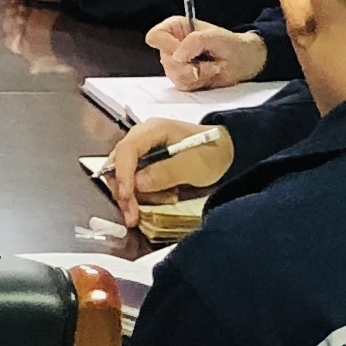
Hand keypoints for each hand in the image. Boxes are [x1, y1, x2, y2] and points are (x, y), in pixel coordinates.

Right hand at [110, 120, 230, 226]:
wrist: (228, 152)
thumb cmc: (213, 154)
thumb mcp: (195, 164)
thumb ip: (166, 172)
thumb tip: (137, 183)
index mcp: (153, 130)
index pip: (126, 150)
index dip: (122, 175)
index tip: (127, 199)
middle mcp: (142, 137)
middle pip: (118, 164)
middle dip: (124, 191)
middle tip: (133, 215)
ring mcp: (143, 150)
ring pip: (123, 175)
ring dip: (137, 195)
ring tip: (166, 200)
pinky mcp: (146, 162)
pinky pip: (134, 180)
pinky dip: (143, 194)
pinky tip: (164, 197)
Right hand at [147, 16, 267, 90]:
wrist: (244, 62)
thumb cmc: (232, 44)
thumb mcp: (216, 37)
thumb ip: (194, 41)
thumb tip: (178, 55)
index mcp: (175, 28)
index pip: (155, 37)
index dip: (168, 46)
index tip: (186, 53)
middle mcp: (172, 44)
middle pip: (165, 60)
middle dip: (189, 64)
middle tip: (208, 61)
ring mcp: (176, 63)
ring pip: (173, 75)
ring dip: (197, 74)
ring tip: (212, 67)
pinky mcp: (182, 78)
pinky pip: (182, 85)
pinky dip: (198, 82)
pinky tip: (209, 75)